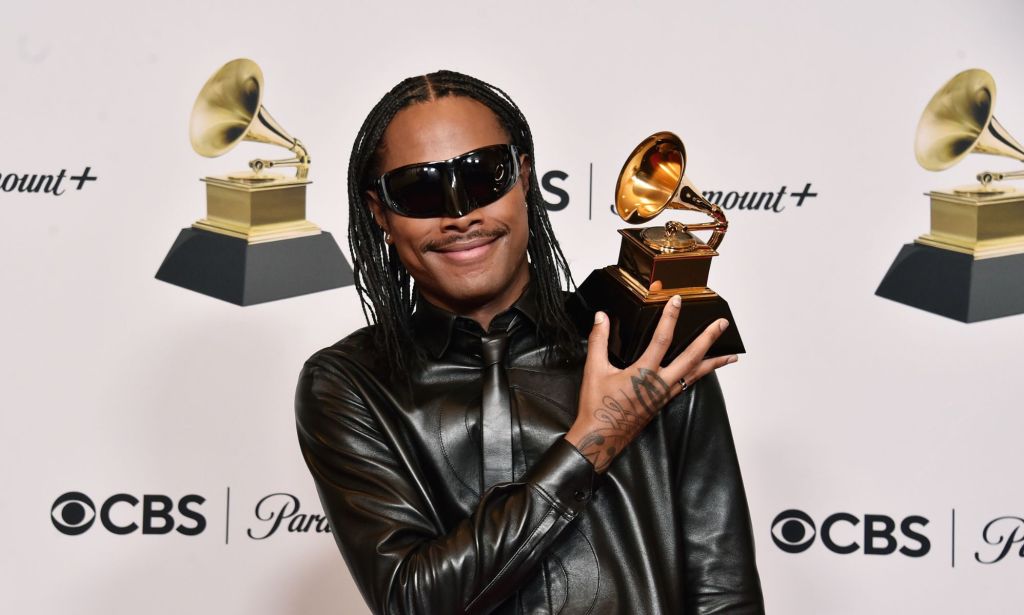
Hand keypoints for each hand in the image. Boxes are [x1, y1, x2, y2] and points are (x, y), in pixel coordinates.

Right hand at [564, 294, 736, 472]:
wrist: (601, 437)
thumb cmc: (597, 406)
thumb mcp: (594, 370)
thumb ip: (598, 341)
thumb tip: (601, 317)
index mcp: (643, 373)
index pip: (662, 339)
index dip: (670, 318)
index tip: (677, 301)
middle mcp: (659, 383)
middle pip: (692, 357)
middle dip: (708, 339)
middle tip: (722, 324)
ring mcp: (664, 394)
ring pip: (695, 374)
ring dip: (714, 363)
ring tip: (731, 355)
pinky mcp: (664, 401)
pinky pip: (687, 384)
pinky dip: (699, 375)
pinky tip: (704, 372)